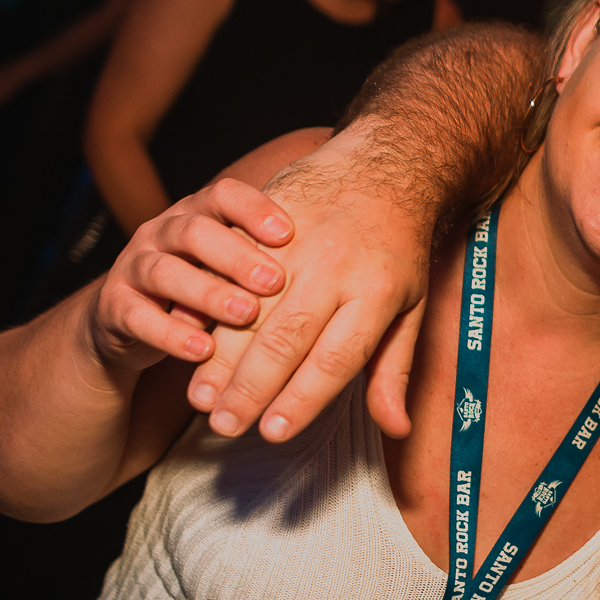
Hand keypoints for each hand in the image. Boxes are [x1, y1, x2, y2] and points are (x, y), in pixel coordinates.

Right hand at [87, 179, 295, 374]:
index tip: (291, 232)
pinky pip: (138, 316)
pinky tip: (204, 351)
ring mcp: (133, 267)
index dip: (253, 209)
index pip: (223, 195)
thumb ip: (265, 258)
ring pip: (165, 271)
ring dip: (208, 293)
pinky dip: (171, 334)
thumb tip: (333, 258)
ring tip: (246, 314)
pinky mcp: (113, 307)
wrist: (131, 324)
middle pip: (194, 231)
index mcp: (195, 215)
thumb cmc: (203, 289)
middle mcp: (161, 233)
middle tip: (275, 281)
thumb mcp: (231, 268)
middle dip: (236, 255)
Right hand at [186, 129, 435, 442]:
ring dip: (221, 356)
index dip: (303, 399)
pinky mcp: (266, 220)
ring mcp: (295, 238)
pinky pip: (230, 269)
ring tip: (201, 399)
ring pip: (250, 304)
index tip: (274, 433)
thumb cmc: (396, 250)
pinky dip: (205, 306)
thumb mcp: (409, 308)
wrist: (384, 166)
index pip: (336, 356)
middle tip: (225, 426)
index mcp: (376, 290)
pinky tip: (190, 341)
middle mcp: (334, 263)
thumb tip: (397, 430)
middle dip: (252, 388)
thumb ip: (392, 370)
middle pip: (288, 335)